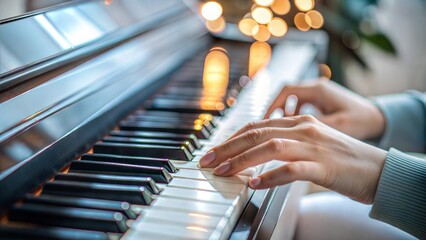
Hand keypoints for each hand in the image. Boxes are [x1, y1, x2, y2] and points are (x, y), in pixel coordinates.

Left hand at [200, 115, 387, 203]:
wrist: (378, 169)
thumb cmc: (341, 159)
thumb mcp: (310, 143)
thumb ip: (285, 144)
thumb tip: (254, 156)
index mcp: (299, 122)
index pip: (257, 125)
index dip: (232, 138)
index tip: (214, 150)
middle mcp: (304, 129)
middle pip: (257, 133)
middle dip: (227, 147)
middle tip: (207, 161)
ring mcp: (314, 146)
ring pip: (270, 148)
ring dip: (241, 160)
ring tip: (223, 172)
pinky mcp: (323, 166)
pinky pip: (291, 169)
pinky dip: (270, 176)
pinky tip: (254, 183)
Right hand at [264, 79, 385, 139]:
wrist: (380, 119)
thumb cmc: (363, 121)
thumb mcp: (338, 125)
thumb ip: (313, 126)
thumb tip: (291, 133)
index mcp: (319, 90)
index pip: (285, 91)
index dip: (272, 106)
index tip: (264, 120)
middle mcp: (316, 88)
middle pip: (284, 95)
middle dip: (271, 112)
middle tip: (263, 128)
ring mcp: (318, 94)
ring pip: (289, 100)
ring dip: (280, 114)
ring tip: (274, 131)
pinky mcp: (320, 101)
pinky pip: (298, 106)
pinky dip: (290, 116)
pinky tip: (290, 130)